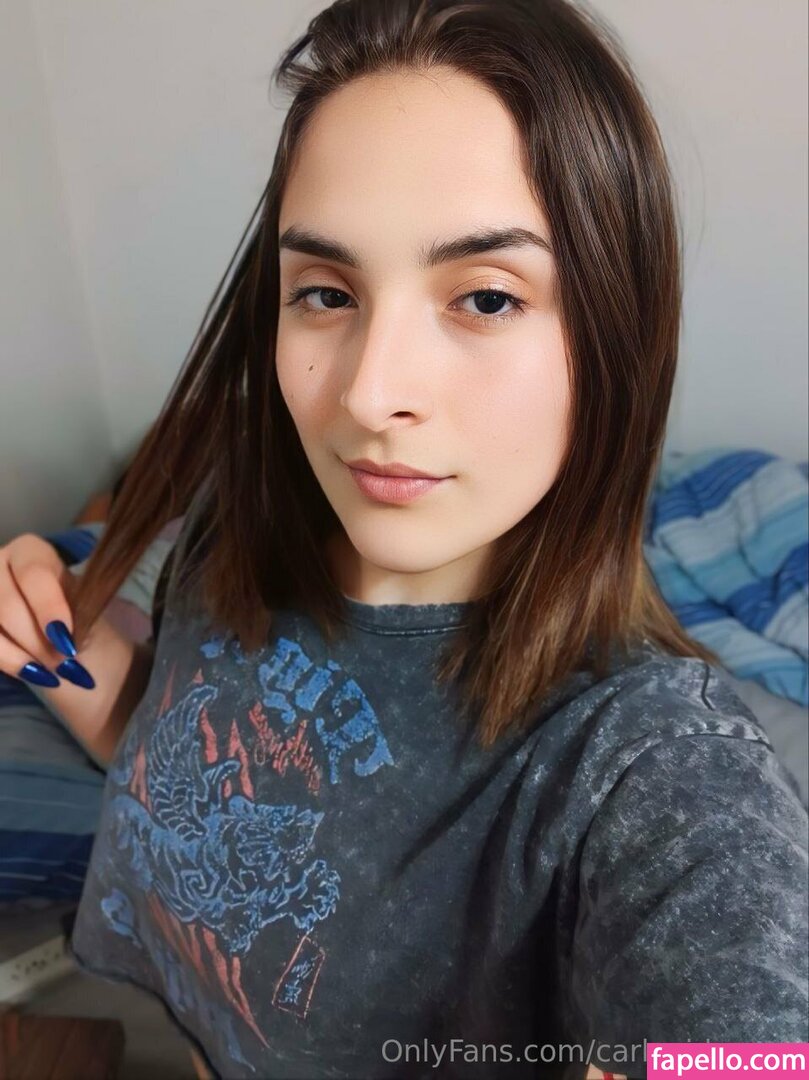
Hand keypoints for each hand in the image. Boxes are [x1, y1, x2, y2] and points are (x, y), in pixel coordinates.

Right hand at [0, 533, 93, 690]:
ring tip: (49, 672)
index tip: (67, 641)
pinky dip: (8, 662)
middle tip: (63, 663)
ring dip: (19, 654)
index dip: (49, 607)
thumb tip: (65, 641)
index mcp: (30, 552)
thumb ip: (76, 615)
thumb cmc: (78, 619)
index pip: (33, 573)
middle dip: (36, 640)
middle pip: (6, 604)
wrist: (67, 644)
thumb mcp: (84, 610)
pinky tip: (31, 673)